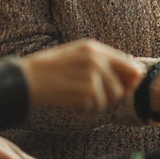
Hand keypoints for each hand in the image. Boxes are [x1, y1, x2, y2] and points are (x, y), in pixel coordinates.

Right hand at [19, 39, 144, 114]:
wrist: (27, 80)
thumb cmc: (50, 71)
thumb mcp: (76, 57)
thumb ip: (100, 61)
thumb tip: (132, 72)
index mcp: (94, 48)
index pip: (129, 65)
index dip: (129, 80)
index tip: (122, 89)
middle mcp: (97, 58)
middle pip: (124, 85)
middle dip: (114, 96)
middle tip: (95, 98)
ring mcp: (93, 74)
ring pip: (112, 98)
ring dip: (98, 104)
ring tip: (79, 99)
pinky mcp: (88, 90)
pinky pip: (97, 107)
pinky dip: (86, 110)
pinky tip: (72, 104)